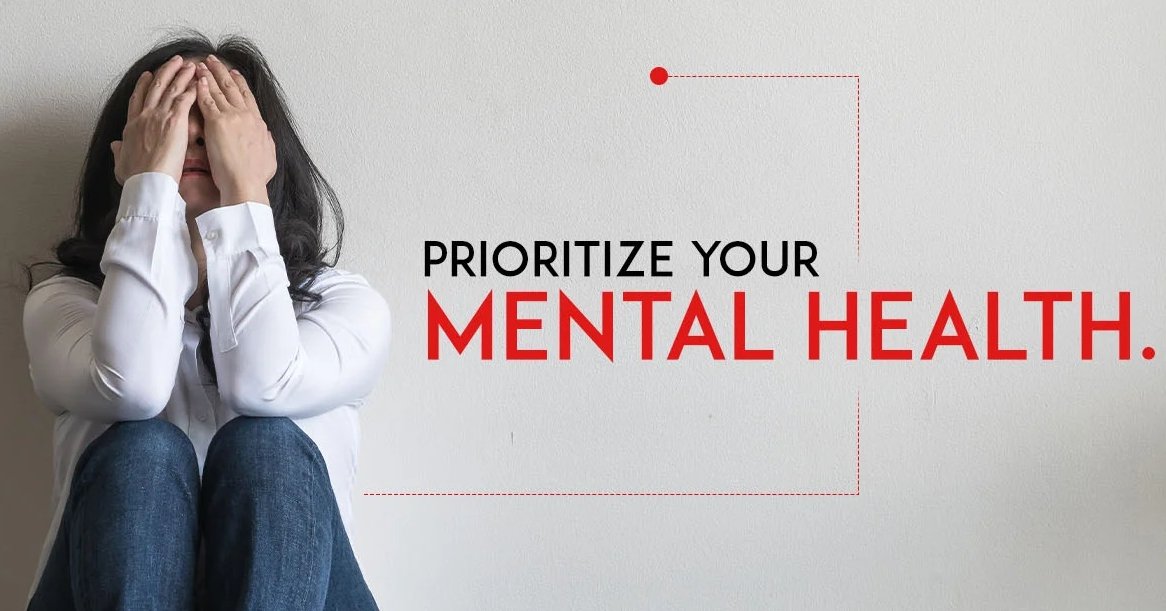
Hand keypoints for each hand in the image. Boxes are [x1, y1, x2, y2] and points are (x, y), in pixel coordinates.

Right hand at [111, 55, 197, 184]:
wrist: (146, 182)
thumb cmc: (136, 178)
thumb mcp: (121, 163)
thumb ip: (119, 151)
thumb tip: (115, 145)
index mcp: (132, 126)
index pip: (137, 99)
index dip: (143, 85)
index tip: (147, 75)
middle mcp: (144, 116)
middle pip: (154, 87)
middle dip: (165, 72)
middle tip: (174, 61)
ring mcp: (159, 116)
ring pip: (170, 89)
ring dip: (181, 74)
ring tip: (189, 64)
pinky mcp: (174, 121)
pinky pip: (184, 99)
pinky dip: (192, 88)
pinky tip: (199, 81)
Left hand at [195, 55, 275, 205]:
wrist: (247, 184)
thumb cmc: (256, 177)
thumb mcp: (269, 156)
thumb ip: (267, 141)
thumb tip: (266, 133)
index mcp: (258, 123)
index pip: (247, 97)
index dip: (240, 83)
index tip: (233, 73)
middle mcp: (247, 116)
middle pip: (232, 87)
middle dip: (221, 72)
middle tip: (213, 60)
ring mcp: (232, 117)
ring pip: (218, 90)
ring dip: (208, 75)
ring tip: (201, 63)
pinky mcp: (217, 123)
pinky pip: (207, 100)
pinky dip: (201, 88)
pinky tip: (195, 79)